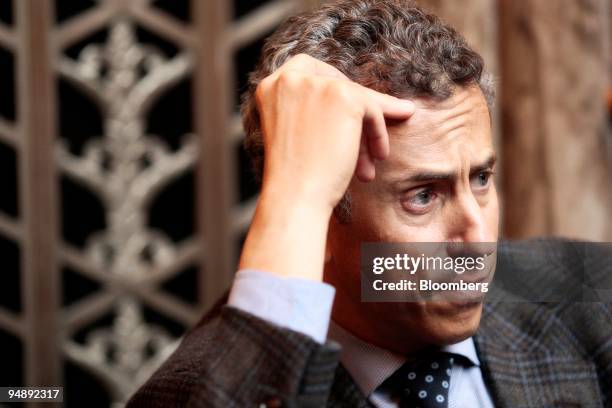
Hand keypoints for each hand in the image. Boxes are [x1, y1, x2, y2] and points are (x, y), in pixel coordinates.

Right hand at [239, 54, 413, 280]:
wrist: (295, 197)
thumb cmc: (297, 176)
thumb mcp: (303, 133)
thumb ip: (319, 108)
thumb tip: (379, 99)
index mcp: (272, 86)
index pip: (311, 71)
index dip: (334, 88)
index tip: (351, 110)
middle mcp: (290, 79)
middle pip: (338, 84)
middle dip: (359, 112)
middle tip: (372, 139)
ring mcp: (316, 84)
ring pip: (358, 98)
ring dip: (370, 129)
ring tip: (374, 158)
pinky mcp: (344, 95)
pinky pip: (372, 109)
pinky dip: (378, 133)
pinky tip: (378, 157)